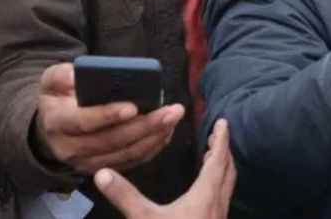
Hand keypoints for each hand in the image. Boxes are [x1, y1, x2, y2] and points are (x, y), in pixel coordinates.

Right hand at [33, 63, 184, 174]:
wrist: (53, 125)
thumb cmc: (59, 96)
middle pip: (111, 140)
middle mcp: (69, 148)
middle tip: (171, 111)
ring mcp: (86, 162)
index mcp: (57, 123)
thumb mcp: (52, 80)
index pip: (83, 122)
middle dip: (144, 126)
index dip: (108, 115)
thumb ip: (61, 74)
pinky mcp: (102, 167)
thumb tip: (76, 75)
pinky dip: (151, 147)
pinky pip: (131, 161)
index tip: (133, 107)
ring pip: (125, 153)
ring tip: (173, 118)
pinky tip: (167, 131)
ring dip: (153, 137)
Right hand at [95, 119, 235, 218]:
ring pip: (227, 186)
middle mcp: (217, 204)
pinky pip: (222, 198)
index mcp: (206, 195)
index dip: (220, 139)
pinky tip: (205, 191)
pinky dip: (218, 185)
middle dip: (224, 150)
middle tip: (217, 135)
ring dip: (222, 168)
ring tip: (212, 158)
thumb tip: (102, 173)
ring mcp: (218, 217)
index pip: (218, 159)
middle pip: (228, 170)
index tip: (222, 121)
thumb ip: (125, 196)